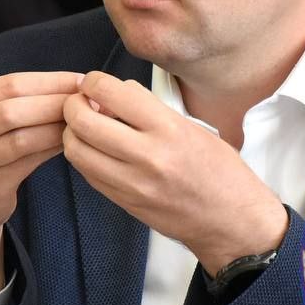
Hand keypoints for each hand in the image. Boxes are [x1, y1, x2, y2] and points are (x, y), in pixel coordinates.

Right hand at [0, 71, 81, 292]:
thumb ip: (17, 101)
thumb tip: (74, 86)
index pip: (7, 83)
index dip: (49, 81)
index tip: (80, 82)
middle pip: (12, 109)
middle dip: (55, 102)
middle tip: (87, 103)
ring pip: (21, 138)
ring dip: (57, 127)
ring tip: (82, 123)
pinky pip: (28, 162)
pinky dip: (52, 148)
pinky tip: (70, 142)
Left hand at [62, 71, 288, 275]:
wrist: (231, 222)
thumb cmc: (220, 173)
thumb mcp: (193, 127)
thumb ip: (151, 110)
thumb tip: (116, 94)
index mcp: (168, 129)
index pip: (112, 93)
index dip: (93, 82)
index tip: (92, 83)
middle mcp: (148, 156)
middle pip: (84, 122)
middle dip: (73, 106)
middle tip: (80, 102)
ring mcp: (133, 183)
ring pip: (77, 150)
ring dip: (72, 133)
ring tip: (84, 127)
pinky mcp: (125, 202)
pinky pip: (87, 174)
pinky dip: (84, 157)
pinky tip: (95, 150)